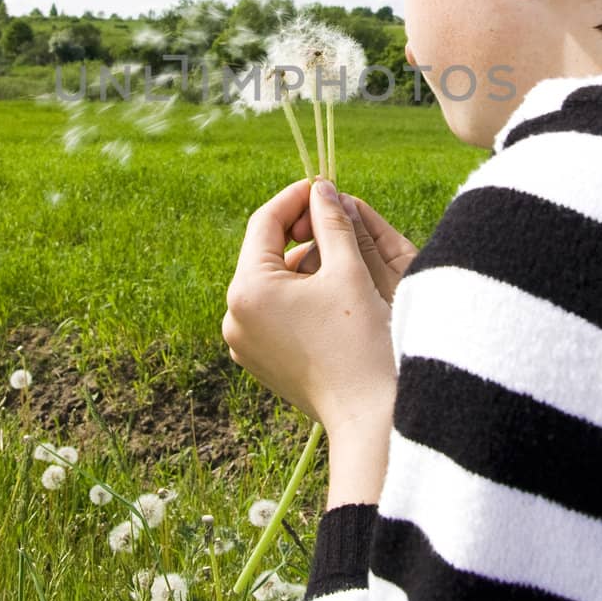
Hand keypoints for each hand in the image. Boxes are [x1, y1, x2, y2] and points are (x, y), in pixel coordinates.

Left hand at [222, 177, 397, 440]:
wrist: (368, 415)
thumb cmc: (361, 341)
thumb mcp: (347, 270)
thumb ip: (331, 222)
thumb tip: (321, 188)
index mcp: (247, 289)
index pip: (264, 223)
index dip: (295, 197)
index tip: (322, 186)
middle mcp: (234, 316)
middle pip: (264, 253)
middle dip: (299, 232)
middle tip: (334, 217)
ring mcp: (242, 342)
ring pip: (269, 283)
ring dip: (300, 264)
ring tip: (338, 255)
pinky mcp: (257, 360)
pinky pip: (271, 312)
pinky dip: (295, 295)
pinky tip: (329, 291)